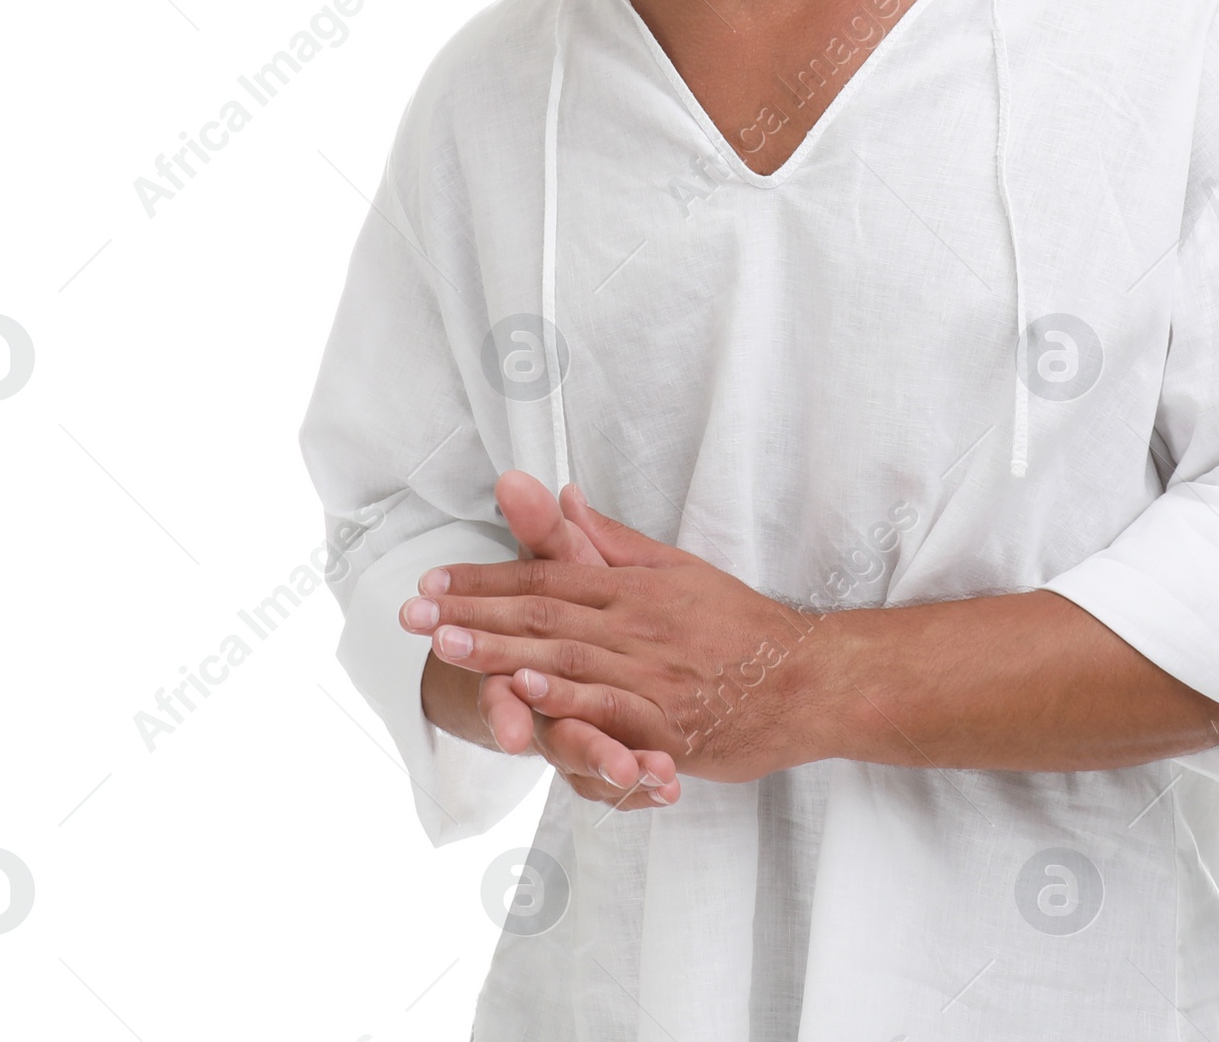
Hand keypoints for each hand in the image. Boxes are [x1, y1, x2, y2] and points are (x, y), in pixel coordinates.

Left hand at [406, 481, 828, 782]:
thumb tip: (563, 494)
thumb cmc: (739, 626)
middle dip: (474, 612)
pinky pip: (610, 708)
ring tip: (449, 645)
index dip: (486, 580)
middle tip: (413, 613)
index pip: (547, 576)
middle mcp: (637, 625)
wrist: (805, 679)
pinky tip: (526, 691)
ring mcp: (652, 674)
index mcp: (634, 587)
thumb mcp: (676, 569)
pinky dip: (566, 697)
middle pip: (545, 614)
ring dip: (503, 650)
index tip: (431, 583)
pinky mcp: (668, 723)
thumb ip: (610, 541)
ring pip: (567, 658)